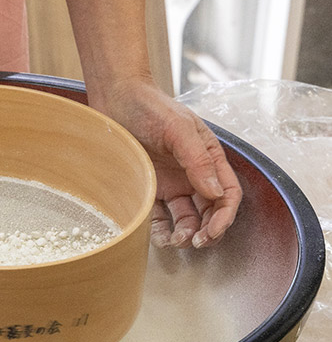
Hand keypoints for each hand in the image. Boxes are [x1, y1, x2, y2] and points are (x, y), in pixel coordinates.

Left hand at [89, 78, 241, 247]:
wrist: (114, 98)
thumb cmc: (149, 107)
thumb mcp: (178, 128)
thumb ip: (197, 160)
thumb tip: (215, 193)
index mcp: (208, 158)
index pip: (227, 194)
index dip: (224, 216)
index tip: (211, 232)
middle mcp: (192, 174)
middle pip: (209, 212)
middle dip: (206, 231)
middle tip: (194, 243)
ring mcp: (169, 183)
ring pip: (184, 218)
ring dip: (184, 233)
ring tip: (174, 241)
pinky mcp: (147, 188)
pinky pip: (157, 216)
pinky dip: (160, 230)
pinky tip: (158, 237)